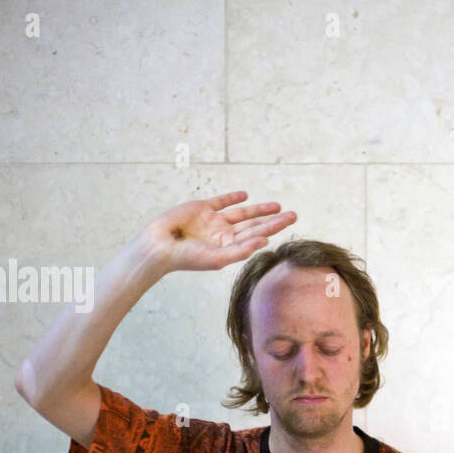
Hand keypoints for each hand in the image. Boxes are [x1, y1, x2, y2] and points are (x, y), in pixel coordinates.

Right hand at [137, 190, 295, 273]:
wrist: (160, 245)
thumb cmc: (188, 257)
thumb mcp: (218, 258)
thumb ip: (241, 250)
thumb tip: (264, 242)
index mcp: (229, 247)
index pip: (256, 237)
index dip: (272, 229)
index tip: (289, 222)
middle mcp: (224, 235)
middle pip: (254, 226)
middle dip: (273, 221)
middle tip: (293, 215)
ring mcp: (213, 221)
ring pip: (242, 214)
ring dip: (259, 210)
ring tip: (278, 206)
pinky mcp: (201, 208)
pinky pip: (220, 202)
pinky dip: (232, 198)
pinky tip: (245, 195)